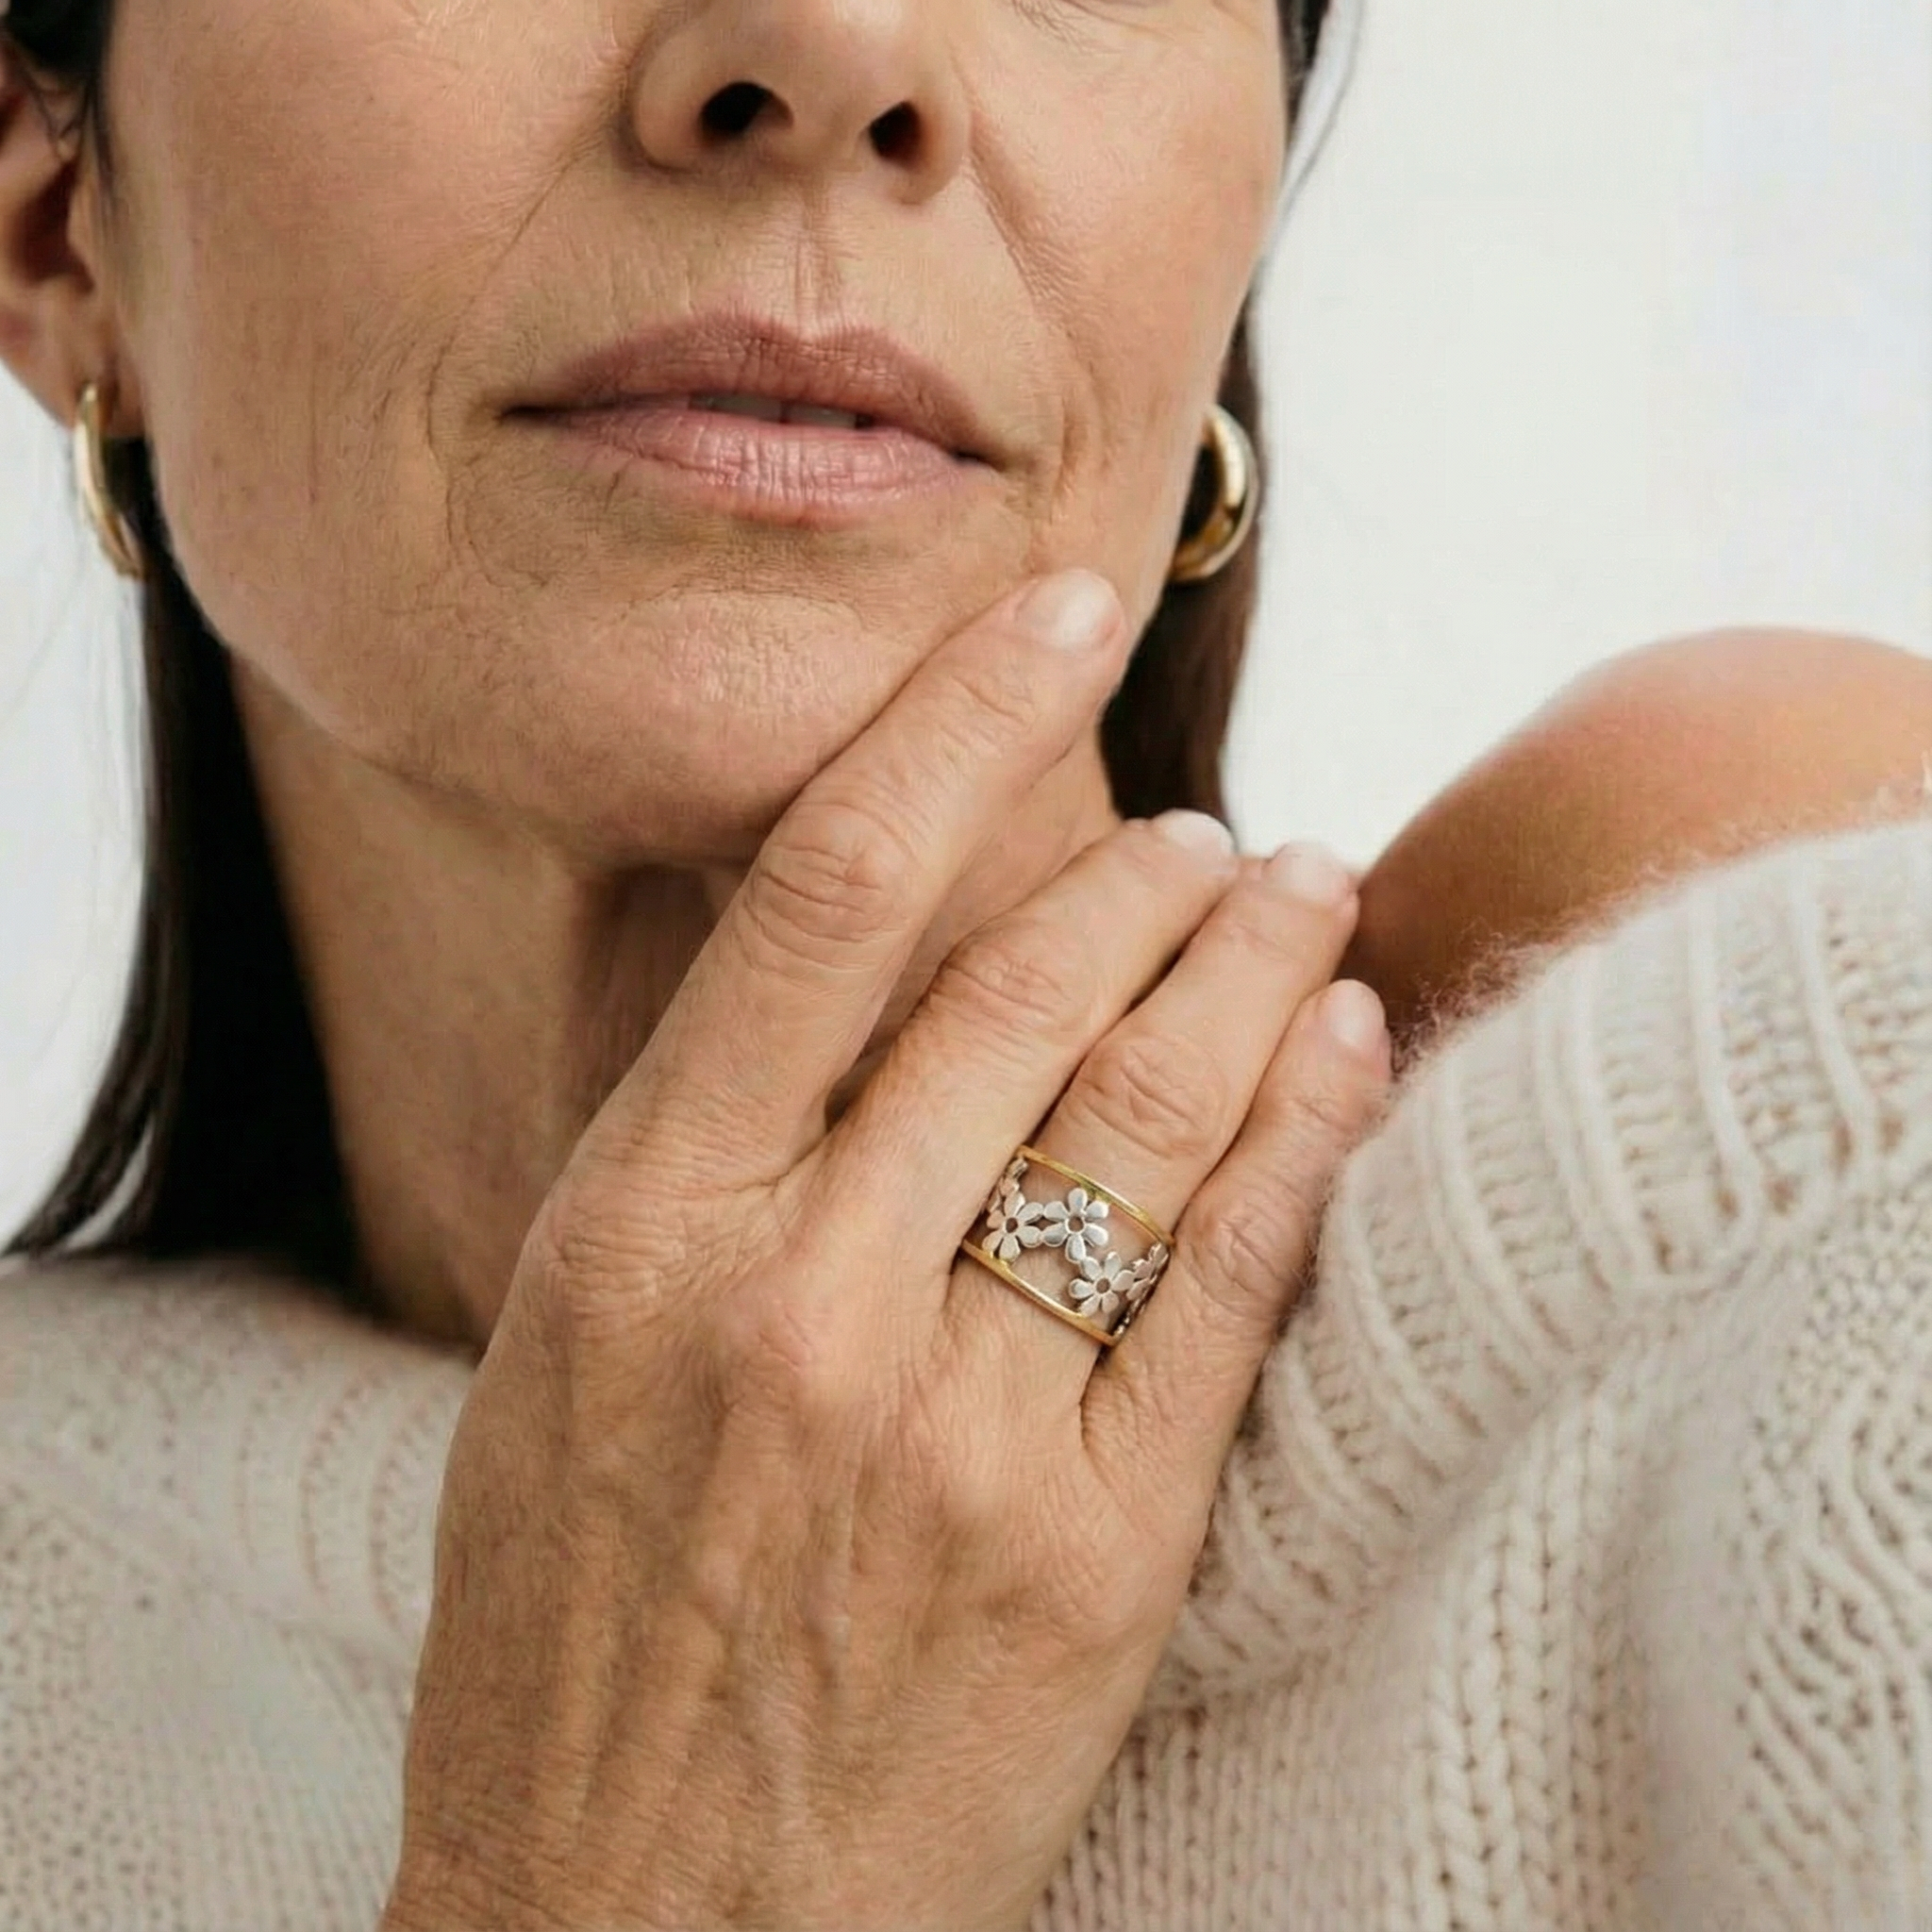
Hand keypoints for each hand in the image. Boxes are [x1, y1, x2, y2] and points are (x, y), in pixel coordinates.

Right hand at [381, 570, 1390, 1931]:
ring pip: (1149, 1110)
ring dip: (1252, 966)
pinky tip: (1352, 1044)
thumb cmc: (576, 1619)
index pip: (822, 896)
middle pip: (1023, 988)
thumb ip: (675, 1126)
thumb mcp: (557, 1342)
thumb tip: (769, 912)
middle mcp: (799, 1298)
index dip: (956, 722)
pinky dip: (1306, 1137)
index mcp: (642, 1228)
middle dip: (1148, 866)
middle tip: (1215, 825)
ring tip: (1304, 885)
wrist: (633, 1926)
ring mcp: (953, 1426)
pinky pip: (1232, 1288)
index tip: (1053, 613)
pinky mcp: (1093, 1547)